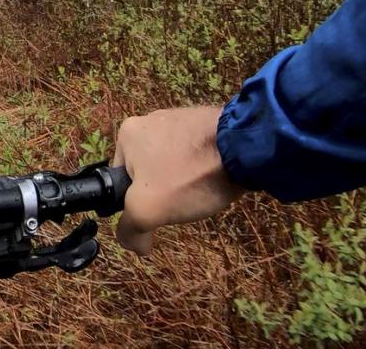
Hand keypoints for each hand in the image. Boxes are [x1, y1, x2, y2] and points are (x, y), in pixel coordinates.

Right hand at [112, 106, 242, 255]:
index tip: (158, 208)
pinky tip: (214, 177)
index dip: (136, 200)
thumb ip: (130, 230)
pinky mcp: (206, 122)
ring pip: (172, 162)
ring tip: (202, 190)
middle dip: (162, 190)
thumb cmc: (189, 176)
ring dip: (183, 179)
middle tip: (181, 202)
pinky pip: (195, 152)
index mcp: (127, 134)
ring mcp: (180, 118)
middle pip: (147, 171)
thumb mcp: (147, 210)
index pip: (120, 178)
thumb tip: (134, 245)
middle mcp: (149, 119)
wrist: (245, 150)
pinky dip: (201, 167)